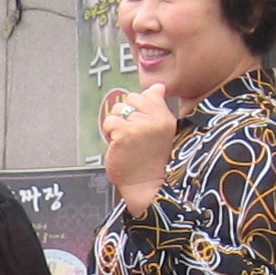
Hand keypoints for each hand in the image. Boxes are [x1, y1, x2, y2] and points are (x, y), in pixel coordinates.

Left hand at [100, 82, 176, 212]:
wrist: (147, 187)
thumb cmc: (151, 162)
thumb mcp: (161, 132)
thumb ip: (157, 107)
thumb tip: (157, 86)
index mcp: (166, 117)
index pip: (148, 94)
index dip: (137, 109)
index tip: (140, 127)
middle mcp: (155, 119)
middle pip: (130, 99)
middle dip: (126, 116)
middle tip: (132, 137)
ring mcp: (140, 125)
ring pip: (117, 109)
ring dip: (116, 125)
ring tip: (125, 142)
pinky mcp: (125, 134)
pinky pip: (109, 122)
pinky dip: (109, 133)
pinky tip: (118, 146)